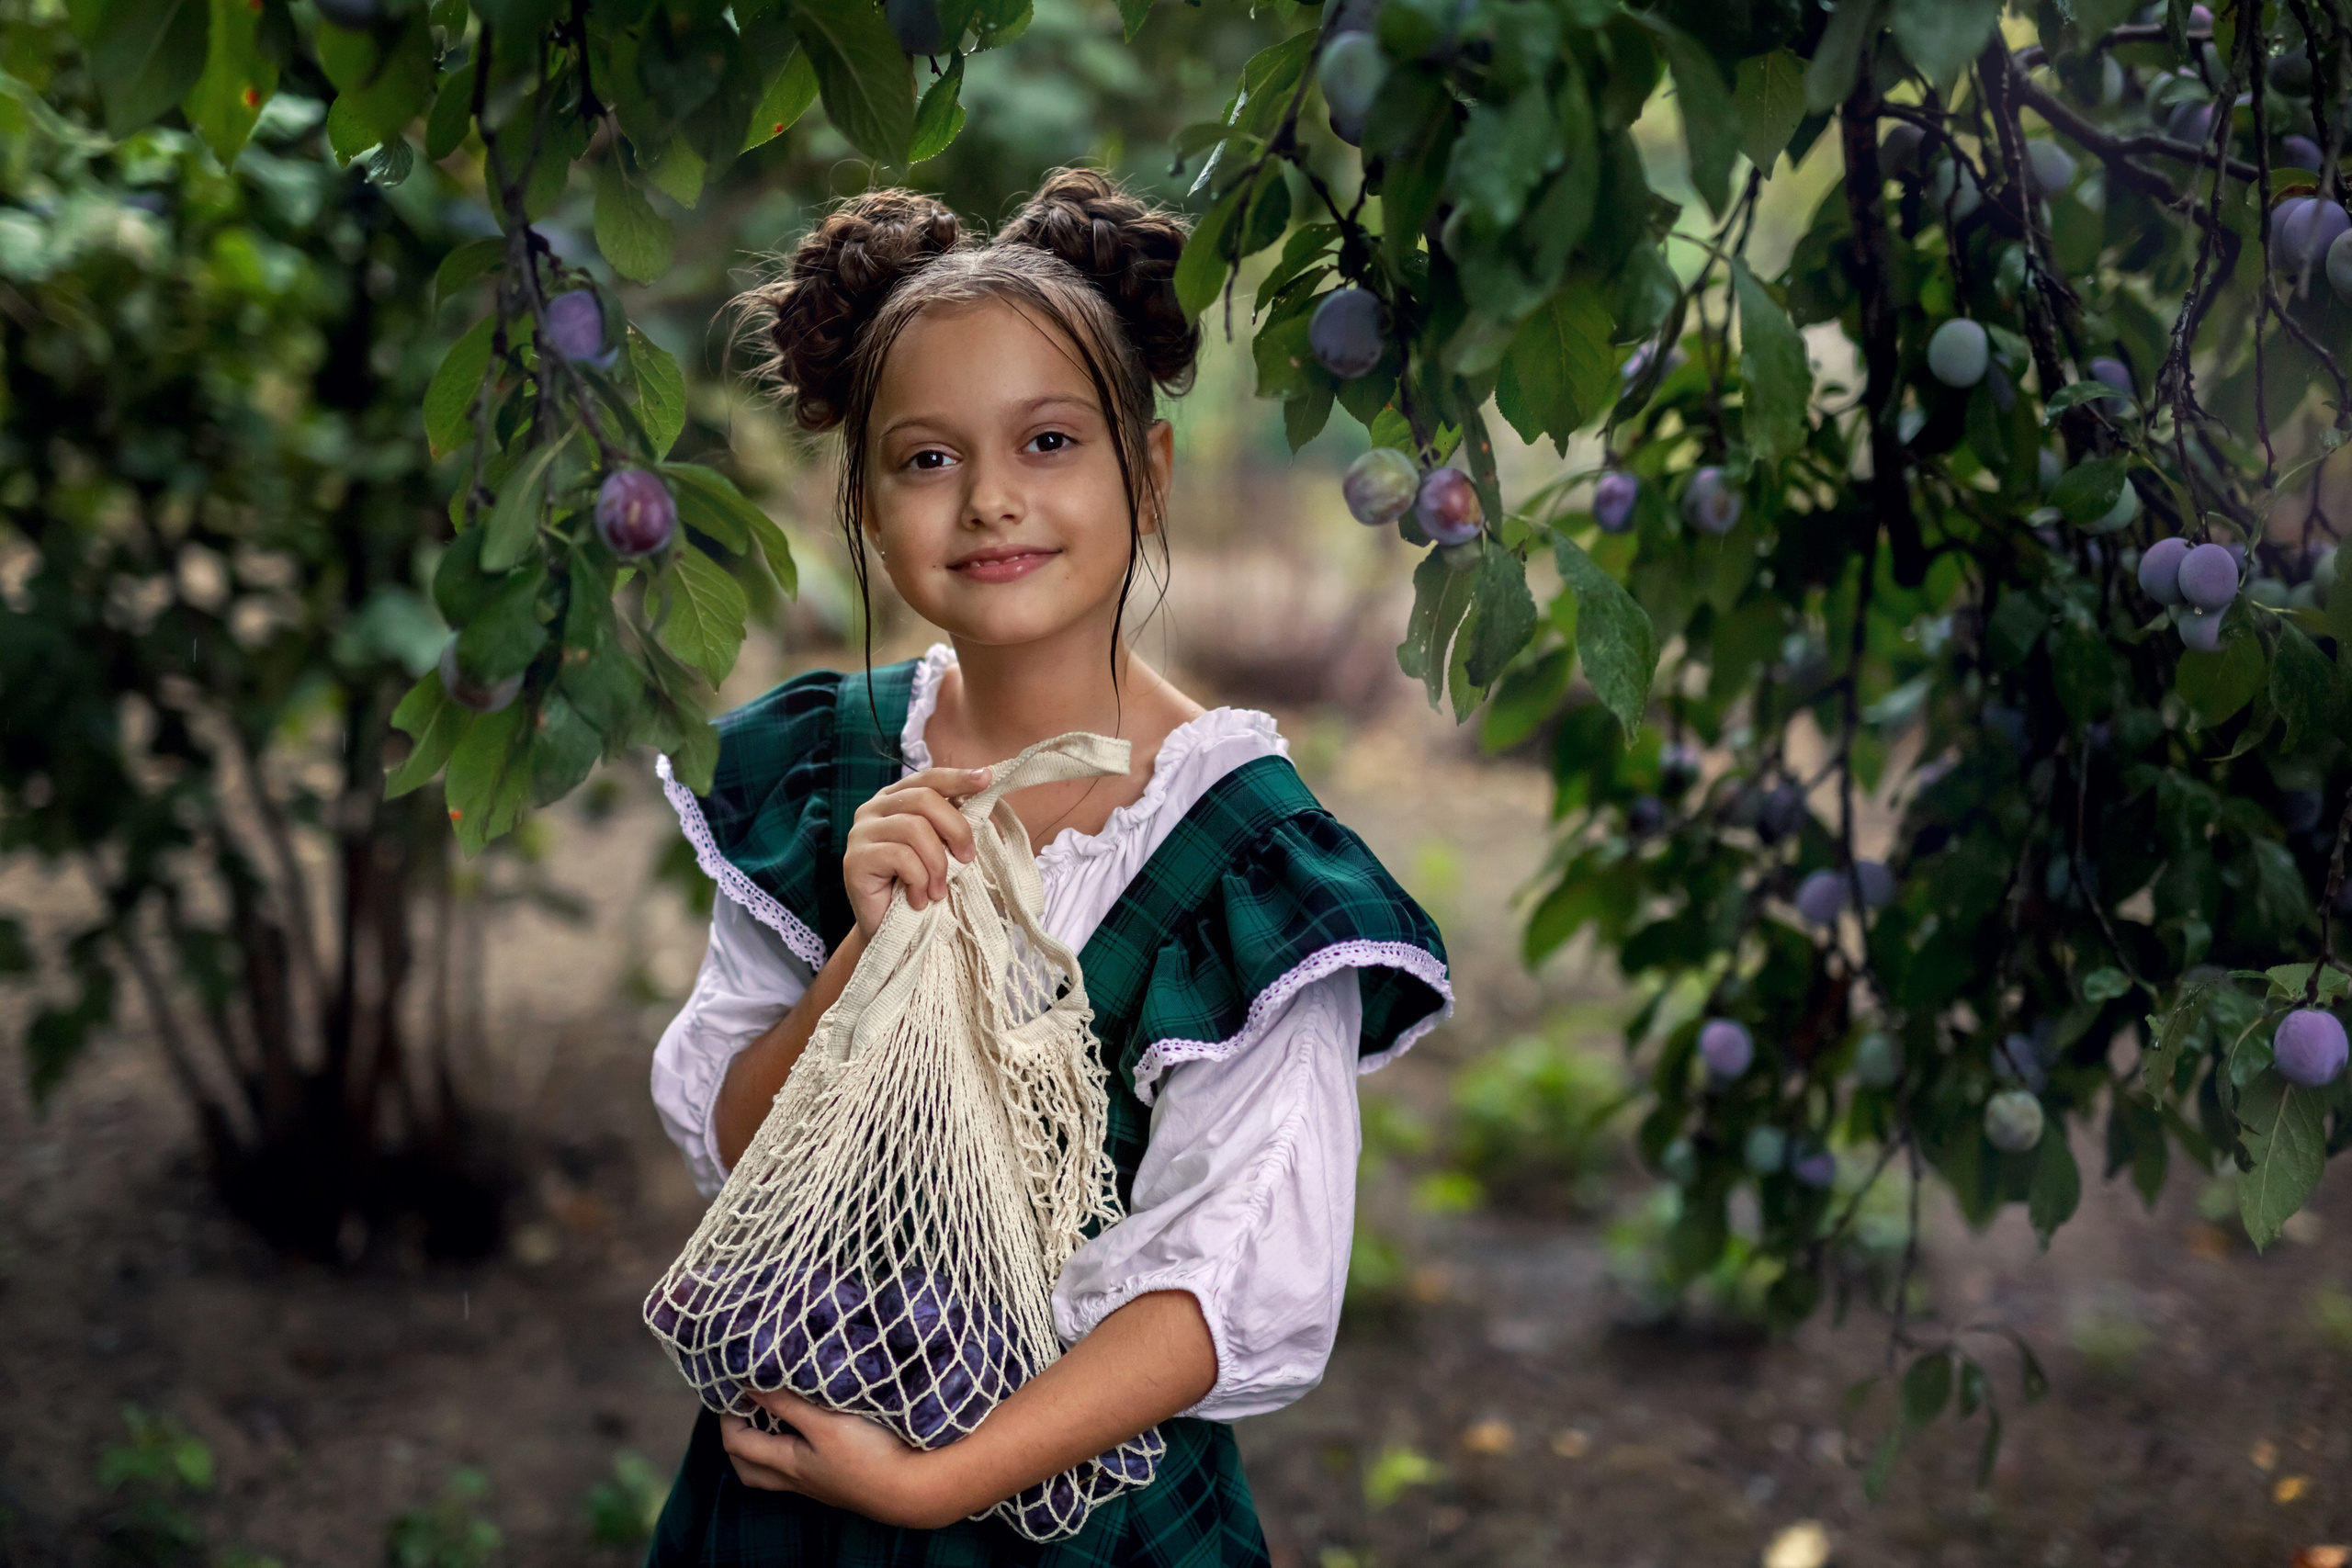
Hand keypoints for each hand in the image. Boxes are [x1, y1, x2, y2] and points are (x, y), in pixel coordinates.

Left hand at [720, 1390, 960, 1528]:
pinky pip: (795, 1472)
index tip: (735, 1386)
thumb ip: (787, 1405)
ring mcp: (816, 1485)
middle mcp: (796, 1480)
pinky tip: (805, 1432)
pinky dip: (787, 1451)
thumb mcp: (825, 1423)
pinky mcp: (835, 1483)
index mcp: (787, 1464)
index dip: (727, 1415)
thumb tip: (749, 1386)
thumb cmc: (869, 1454)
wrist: (911, 1489)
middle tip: (744, 1406)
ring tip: (770, 1417)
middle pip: (747, 1467)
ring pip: (771, 1472)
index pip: (737, 1443)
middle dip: (736, 1437)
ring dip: (761, 1447)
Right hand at [843, 766, 989, 941]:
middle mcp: (873, 809)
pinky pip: (901, 857)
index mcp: (894, 799)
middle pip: (923, 798)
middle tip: (967, 858)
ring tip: (938, 891)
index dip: (957, 777)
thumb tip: (983, 800)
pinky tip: (918, 899)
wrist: (889, 933)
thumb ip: (950, 825)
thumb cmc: (918, 887)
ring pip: (914, 828)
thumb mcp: (940, 850)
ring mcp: (860, 832)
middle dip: (955, 828)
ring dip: (937, 864)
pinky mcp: (855, 859)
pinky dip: (919, 881)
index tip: (986, 779)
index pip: (927, 778)